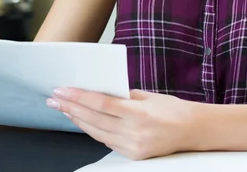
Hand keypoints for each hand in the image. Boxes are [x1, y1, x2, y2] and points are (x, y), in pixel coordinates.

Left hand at [46, 88, 196, 159]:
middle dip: (71, 108)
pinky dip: (92, 130)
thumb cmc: (172, 108)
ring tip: (63, 108)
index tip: (62, 90)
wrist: (193, 130)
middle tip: (54, 98)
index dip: (78, 97)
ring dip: (77, 120)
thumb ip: (123, 96)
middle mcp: (133, 132)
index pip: (101, 103)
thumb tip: (98, 92)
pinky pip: (106, 141)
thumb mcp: (147, 96)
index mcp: (138, 113)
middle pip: (94, 119)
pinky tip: (82, 121)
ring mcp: (132, 147)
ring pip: (96, 132)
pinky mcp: (132, 155)